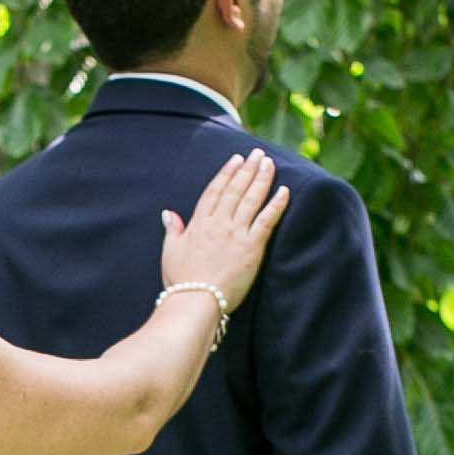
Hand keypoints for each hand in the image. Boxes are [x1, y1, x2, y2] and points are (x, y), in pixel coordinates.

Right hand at [158, 149, 287, 315]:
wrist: (195, 300)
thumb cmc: (182, 282)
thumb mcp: (171, 252)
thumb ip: (172, 230)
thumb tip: (168, 213)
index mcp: (198, 223)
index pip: (215, 191)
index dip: (226, 173)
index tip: (236, 159)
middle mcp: (218, 223)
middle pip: (235, 190)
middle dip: (247, 169)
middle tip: (258, 154)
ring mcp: (235, 233)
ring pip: (251, 199)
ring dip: (262, 179)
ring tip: (270, 163)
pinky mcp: (251, 247)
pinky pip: (266, 220)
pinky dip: (276, 204)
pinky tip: (285, 191)